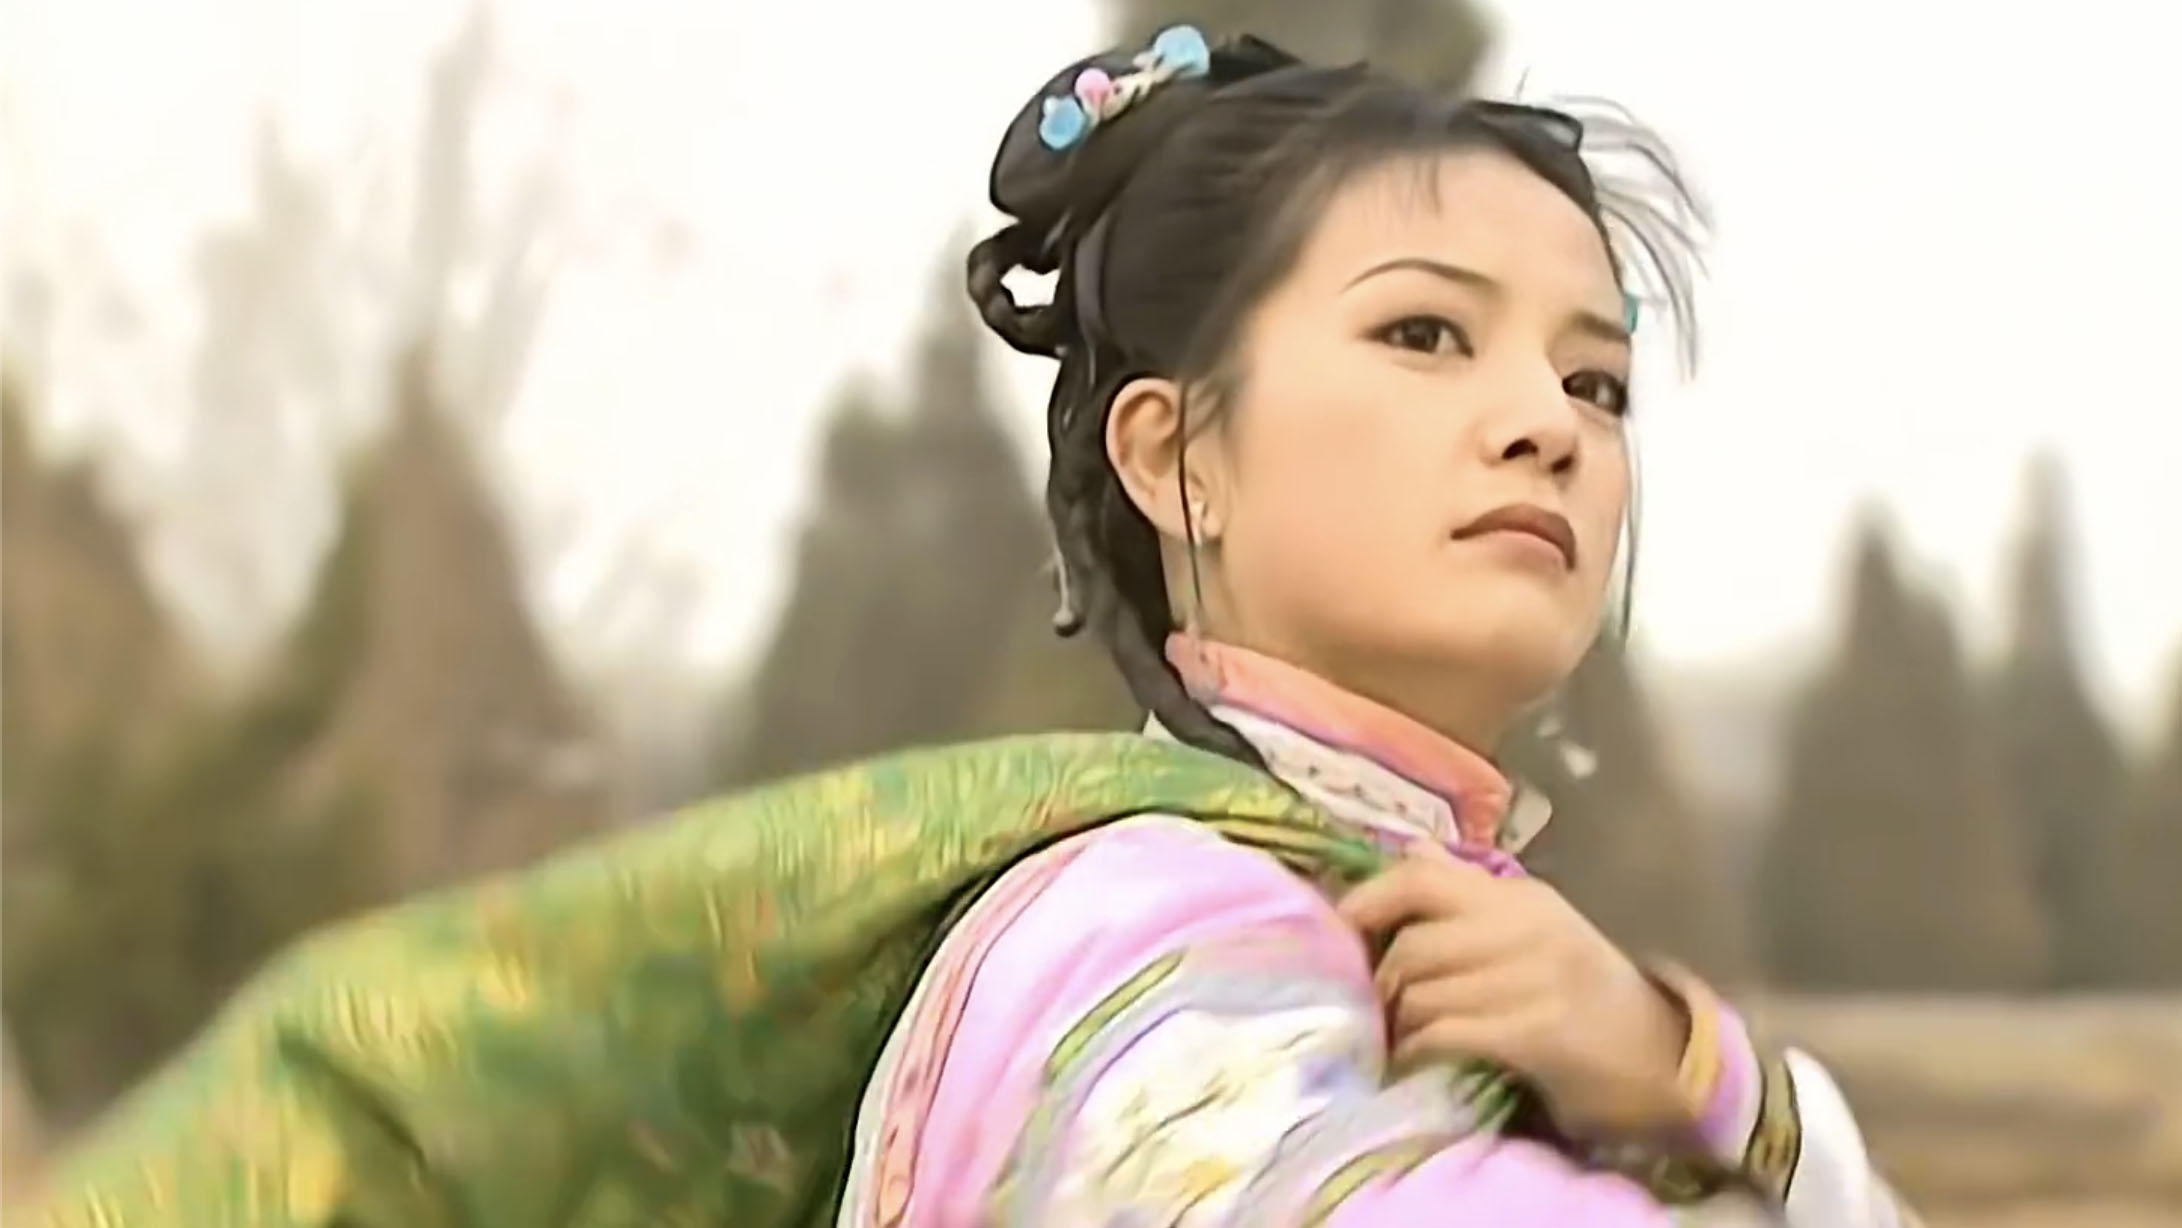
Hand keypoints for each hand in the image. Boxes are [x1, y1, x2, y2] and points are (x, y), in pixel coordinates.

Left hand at [1336, 841, 1692, 1137]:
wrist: (1661, 1060)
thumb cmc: (1585, 996)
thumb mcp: (1531, 930)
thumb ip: (1466, 893)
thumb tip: (1408, 848)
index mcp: (1518, 897)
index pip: (1421, 876)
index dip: (1366, 901)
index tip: (1336, 933)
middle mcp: (1526, 927)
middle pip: (1413, 943)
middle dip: (1380, 981)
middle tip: (1369, 1007)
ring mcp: (1536, 979)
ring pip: (1423, 991)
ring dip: (1396, 1022)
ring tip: (1391, 1037)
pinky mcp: (1539, 1032)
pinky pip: (1447, 1032)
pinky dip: (1418, 1050)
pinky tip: (1413, 1060)